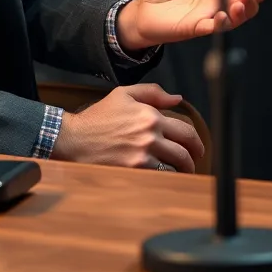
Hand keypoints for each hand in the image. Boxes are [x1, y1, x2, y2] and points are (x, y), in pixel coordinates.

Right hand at [52, 84, 204, 171]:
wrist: (74, 138)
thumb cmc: (98, 117)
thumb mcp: (124, 94)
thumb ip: (153, 92)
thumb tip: (176, 98)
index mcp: (151, 116)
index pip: (186, 131)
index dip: (196, 142)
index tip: (197, 149)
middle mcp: (150, 135)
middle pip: (184, 152)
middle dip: (193, 160)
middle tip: (193, 164)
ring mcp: (142, 155)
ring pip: (174, 167)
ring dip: (180, 172)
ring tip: (180, 173)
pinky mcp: (133, 171)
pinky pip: (158, 177)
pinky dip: (164, 179)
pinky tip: (164, 178)